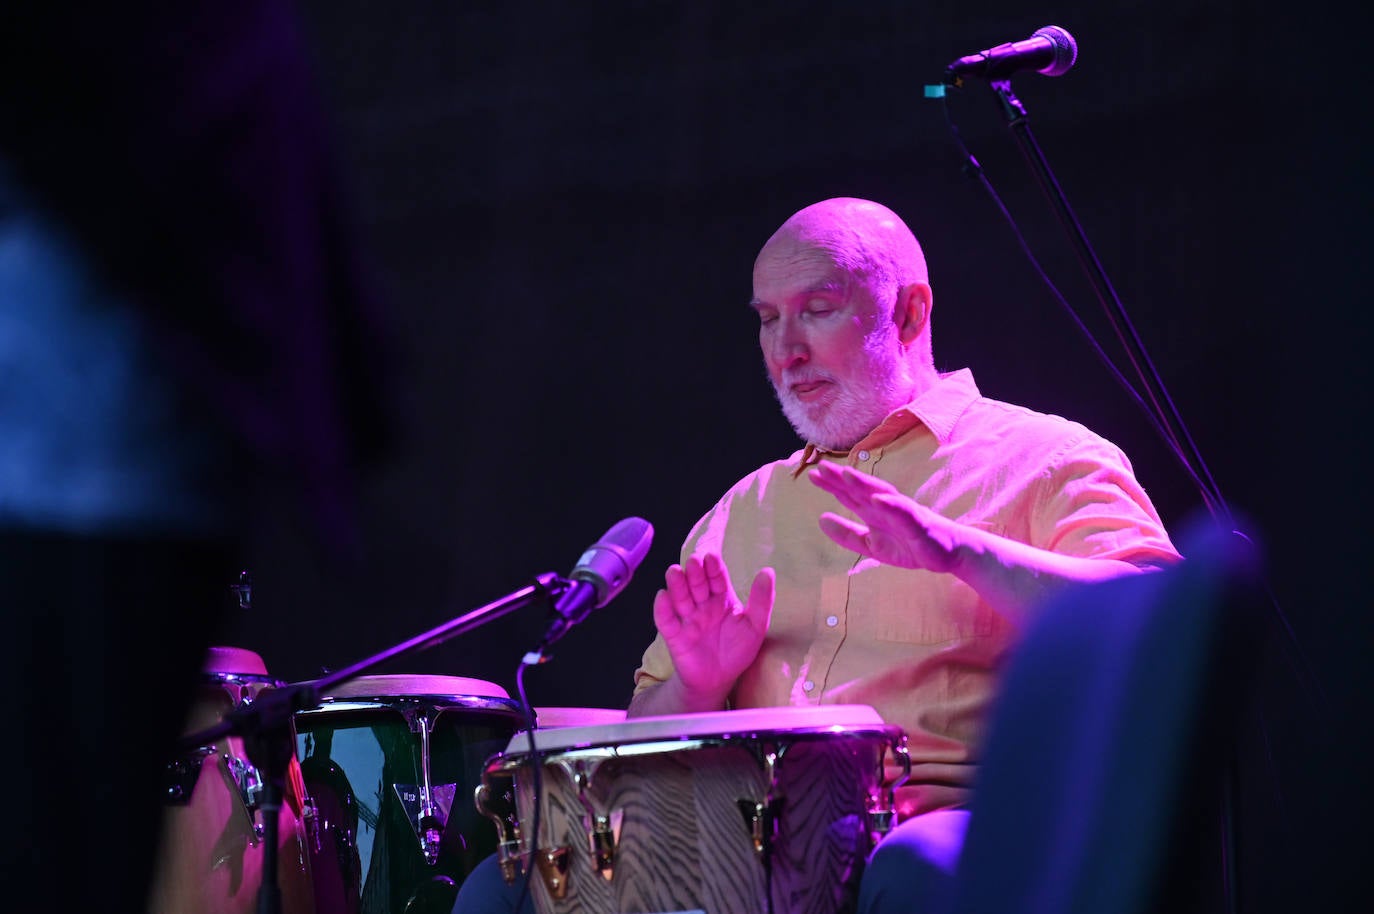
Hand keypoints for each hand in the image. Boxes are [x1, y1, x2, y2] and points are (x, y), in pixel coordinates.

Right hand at [651, 552, 773, 706]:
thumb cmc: (737, 650)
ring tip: (674, 572)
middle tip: (694, 561)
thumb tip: (768, 571)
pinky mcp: (674, 636)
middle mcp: (702, 605)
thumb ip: (761, 600)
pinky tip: (662, 597)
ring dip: (676, 584)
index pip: (717, 578)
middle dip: (695, 572)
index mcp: (722, 598)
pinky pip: (666, 621)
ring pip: (680, 598)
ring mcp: (687, 619)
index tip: (712, 556)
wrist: (718, 681)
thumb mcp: (755, 626)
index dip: (714, 567)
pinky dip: (662, 609)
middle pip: (696, 584)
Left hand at [808, 461, 960, 572]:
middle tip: (821, 466)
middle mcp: (888, 506)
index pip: (850, 495)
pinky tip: (878, 499)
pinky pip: (905, 513)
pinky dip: (891, 505)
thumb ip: (848, 534)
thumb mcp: (872, 545)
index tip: (812, 473)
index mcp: (876, 512)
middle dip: (843, 478)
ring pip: (882, 494)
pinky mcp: (920, 523)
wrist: (949, 553)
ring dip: (865, 484)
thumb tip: (821, 519)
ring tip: (846, 474)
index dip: (832, 484)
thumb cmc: (911, 545)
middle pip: (862, 489)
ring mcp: (904, 512)